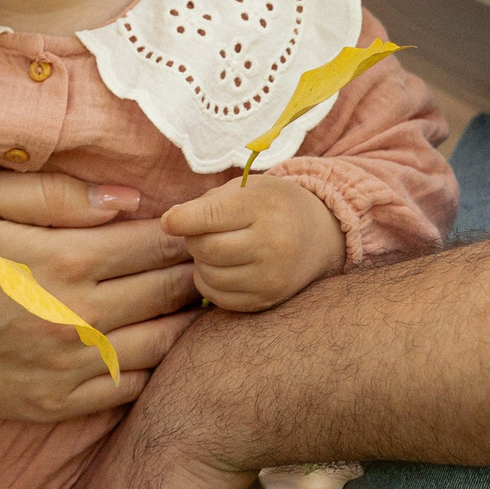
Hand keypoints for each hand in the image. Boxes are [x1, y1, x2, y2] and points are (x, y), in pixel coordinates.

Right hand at [0, 171, 200, 422]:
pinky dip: (155, 364)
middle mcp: (78, 316)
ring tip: (193, 301)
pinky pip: (132, 386)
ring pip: (164, 343)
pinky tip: (153, 342)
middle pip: (171, 291)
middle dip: (197, 272)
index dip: (187, 234)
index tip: (200, 229)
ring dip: (186, 319)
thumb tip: (130, 199)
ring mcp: (71, 365)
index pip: (158, 243)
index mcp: (65, 259)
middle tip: (212, 262)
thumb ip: (58, 193)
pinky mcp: (61, 402)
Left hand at [160, 174, 343, 310]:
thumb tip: (173, 223)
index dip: (180, 219)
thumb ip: (211, 201)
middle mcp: (272, 245)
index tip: (170, 221)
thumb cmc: (275, 205)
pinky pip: (218, 298)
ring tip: (216, 248)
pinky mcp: (266, 301)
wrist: (320, 236)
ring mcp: (270, 277)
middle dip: (193, 239)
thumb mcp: (250, 187)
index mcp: (264, 208)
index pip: (210, 216)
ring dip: (201, 262)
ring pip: (209, 275)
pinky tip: (222, 268)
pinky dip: (210, 283)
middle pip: (205, 248)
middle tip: (201, 231)